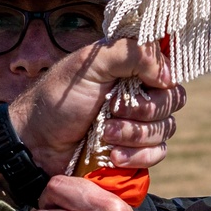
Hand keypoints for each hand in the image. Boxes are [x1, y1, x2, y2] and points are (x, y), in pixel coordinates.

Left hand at [7, 38, 184, 175]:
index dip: (161, 80)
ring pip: (166, 129)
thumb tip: (168, 74)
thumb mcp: (91, 64)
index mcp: (132, 67)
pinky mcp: (135, 152)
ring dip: (135, 134)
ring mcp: (139, 124)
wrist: (38, 143)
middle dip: (142, 110)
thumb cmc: (58, 99)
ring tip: (105, 134)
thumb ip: (131, 54)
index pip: (170, 69)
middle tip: (110, 110)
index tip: (139, 85)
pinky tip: (113, 156)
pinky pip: (157, 153)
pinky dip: (138, 155)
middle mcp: (140, 93)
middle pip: (172, 101)